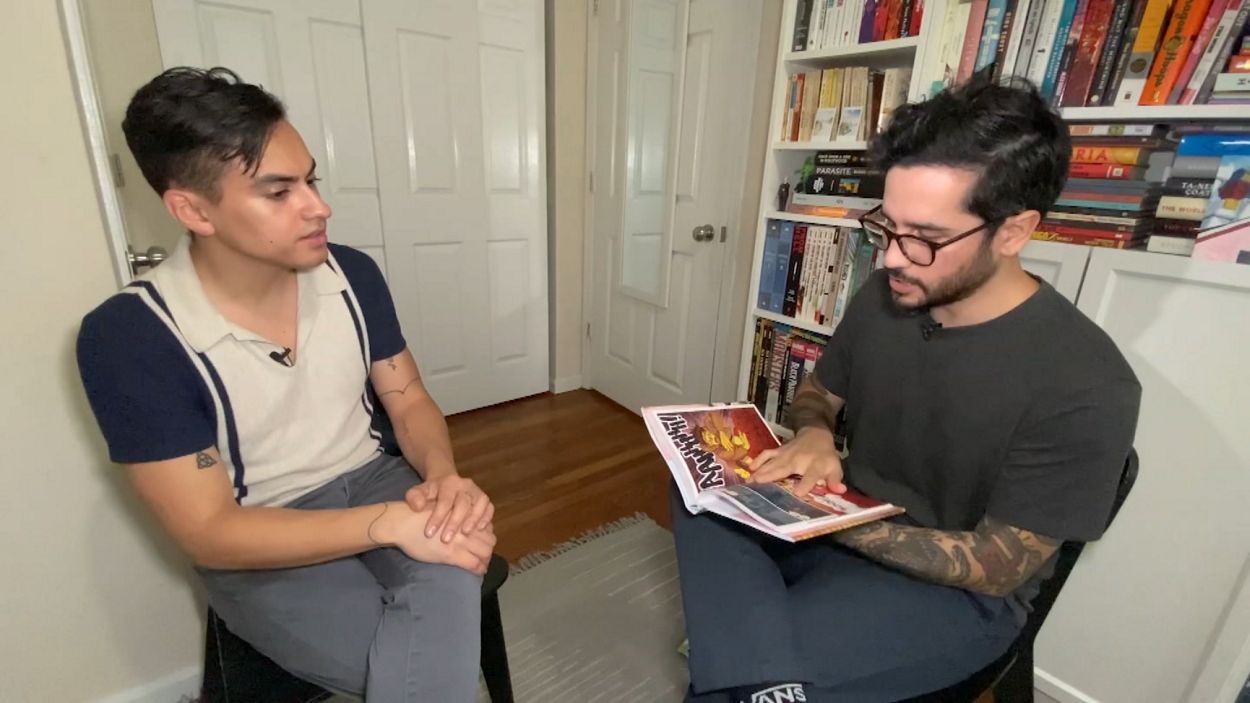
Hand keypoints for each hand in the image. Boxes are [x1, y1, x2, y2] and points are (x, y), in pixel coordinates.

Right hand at [371, 502, 495, 574]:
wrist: (404, 522)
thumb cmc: (418, 517)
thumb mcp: (442, 512)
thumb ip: (455, 518)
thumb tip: (463, 527)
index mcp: (463, 515)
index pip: (486, 528)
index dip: (488, 537)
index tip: (484, 544)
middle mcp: (465, 527)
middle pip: (490, 540)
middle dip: (489, 550)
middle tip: (484, 557)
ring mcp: (460, 541)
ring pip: (485, 552)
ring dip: (485, 560)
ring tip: (482, 565)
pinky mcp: (452, 554)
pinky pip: (473, 564)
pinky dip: (479, 569)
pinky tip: (479, 572)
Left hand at [404, 473, 493, 541]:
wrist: (445, 484)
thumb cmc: (431, 493)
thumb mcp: (418, 492)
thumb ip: (414, 497)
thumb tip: (418, 506)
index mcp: (448, 483)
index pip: (444, 500)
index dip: (437, 517)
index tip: (429, 533)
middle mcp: (465, 485)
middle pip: (463, 503)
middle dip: (454, 522)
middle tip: (445, 540)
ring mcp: (477, 491)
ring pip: (479, 505)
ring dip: (473, 520)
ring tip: (465, 534)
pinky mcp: (484, 499)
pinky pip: (489, 508)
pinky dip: (486, 518)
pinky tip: (480, 530)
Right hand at [748, 427, 846, 496]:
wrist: (815, 434)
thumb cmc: (824, 456)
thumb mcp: (835, 468)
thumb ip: (835, 480)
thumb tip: (840, 490)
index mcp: (814, 466)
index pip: (810, 476)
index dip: (805, 484)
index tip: (798, 493)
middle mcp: (798, 460)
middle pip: (784, 468)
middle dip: (771, 476)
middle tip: (757, 485)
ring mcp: (786, 454)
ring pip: (772, 462)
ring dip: (760, 471)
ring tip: (749, 482)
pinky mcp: (778, 451)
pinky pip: (766, 454)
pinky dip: (757, 460)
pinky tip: (749, 469)